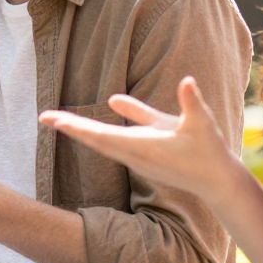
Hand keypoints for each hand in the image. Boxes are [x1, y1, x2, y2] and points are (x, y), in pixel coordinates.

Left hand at [39, 77, 239, 201]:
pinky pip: (122, 136)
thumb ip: (191, 102)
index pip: (102, 136)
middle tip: (44, 117)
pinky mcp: (148, 151)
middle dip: (71, 127)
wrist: (218, 181)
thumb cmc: (211, 153)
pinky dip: (108, 125)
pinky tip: (108, 106)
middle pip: (96, 139)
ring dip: (82, 129)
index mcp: (143, 148)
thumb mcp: (202, 123)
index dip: (79, 128)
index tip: (57, 122)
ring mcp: (140, 154)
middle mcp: (136, 153)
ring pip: (105, 139)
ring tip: (59, 120)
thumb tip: (187, 81)